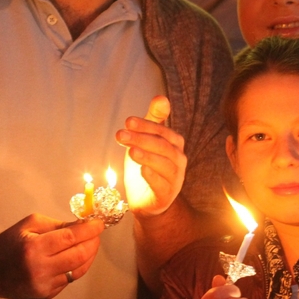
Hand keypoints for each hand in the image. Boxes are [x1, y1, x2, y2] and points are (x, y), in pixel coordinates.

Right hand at [0, 213, 104, 298]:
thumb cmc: (9, 243)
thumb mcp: (29, 225)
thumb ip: (57, 225)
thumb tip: (82, 226)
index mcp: (34, 248)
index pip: (70, 238)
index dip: (89, 230)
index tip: (99, 223)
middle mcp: (40, 270)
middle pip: (79, 256)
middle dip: (93, 242)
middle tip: (96, 233)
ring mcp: (44, 286)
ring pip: (78, 270)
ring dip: (89, 256)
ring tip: (90, 244)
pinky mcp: (46, 295)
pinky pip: (69, 280)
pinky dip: (76, 267)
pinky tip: (76, 258)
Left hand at [116, 95, 185, 216]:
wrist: (147, 200)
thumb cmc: (147, 166)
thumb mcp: (146, 141)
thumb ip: (154, 120)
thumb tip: (161, 97)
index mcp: (175, 145)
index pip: (163, 131)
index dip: (146, 125)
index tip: (127, 121)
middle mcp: (178, 160)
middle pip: (163, 147)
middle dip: (142, 139)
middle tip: (120, 134)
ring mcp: (174, 179)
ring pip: (164, 165)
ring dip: (147, 156)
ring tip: (131, 151)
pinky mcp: (165, 196)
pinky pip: (162, 186)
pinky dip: (153, 177)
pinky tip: (141, 170)